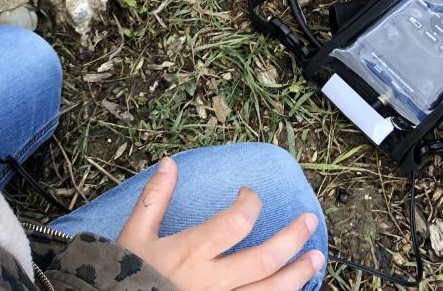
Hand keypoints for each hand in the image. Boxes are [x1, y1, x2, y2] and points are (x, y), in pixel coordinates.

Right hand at [116, 156, 324, 290]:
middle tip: (309, 221)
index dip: (251, 203)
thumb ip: (154, 199)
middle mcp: (212, 282)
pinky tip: (294, 290)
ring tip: (316, 258)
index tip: (250, 195)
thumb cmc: (125, 276)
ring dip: (298, 274)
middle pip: (265, 259)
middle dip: (293, 238)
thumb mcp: (135, 235)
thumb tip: (170, 164)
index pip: (236, 222)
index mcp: (191, 253)